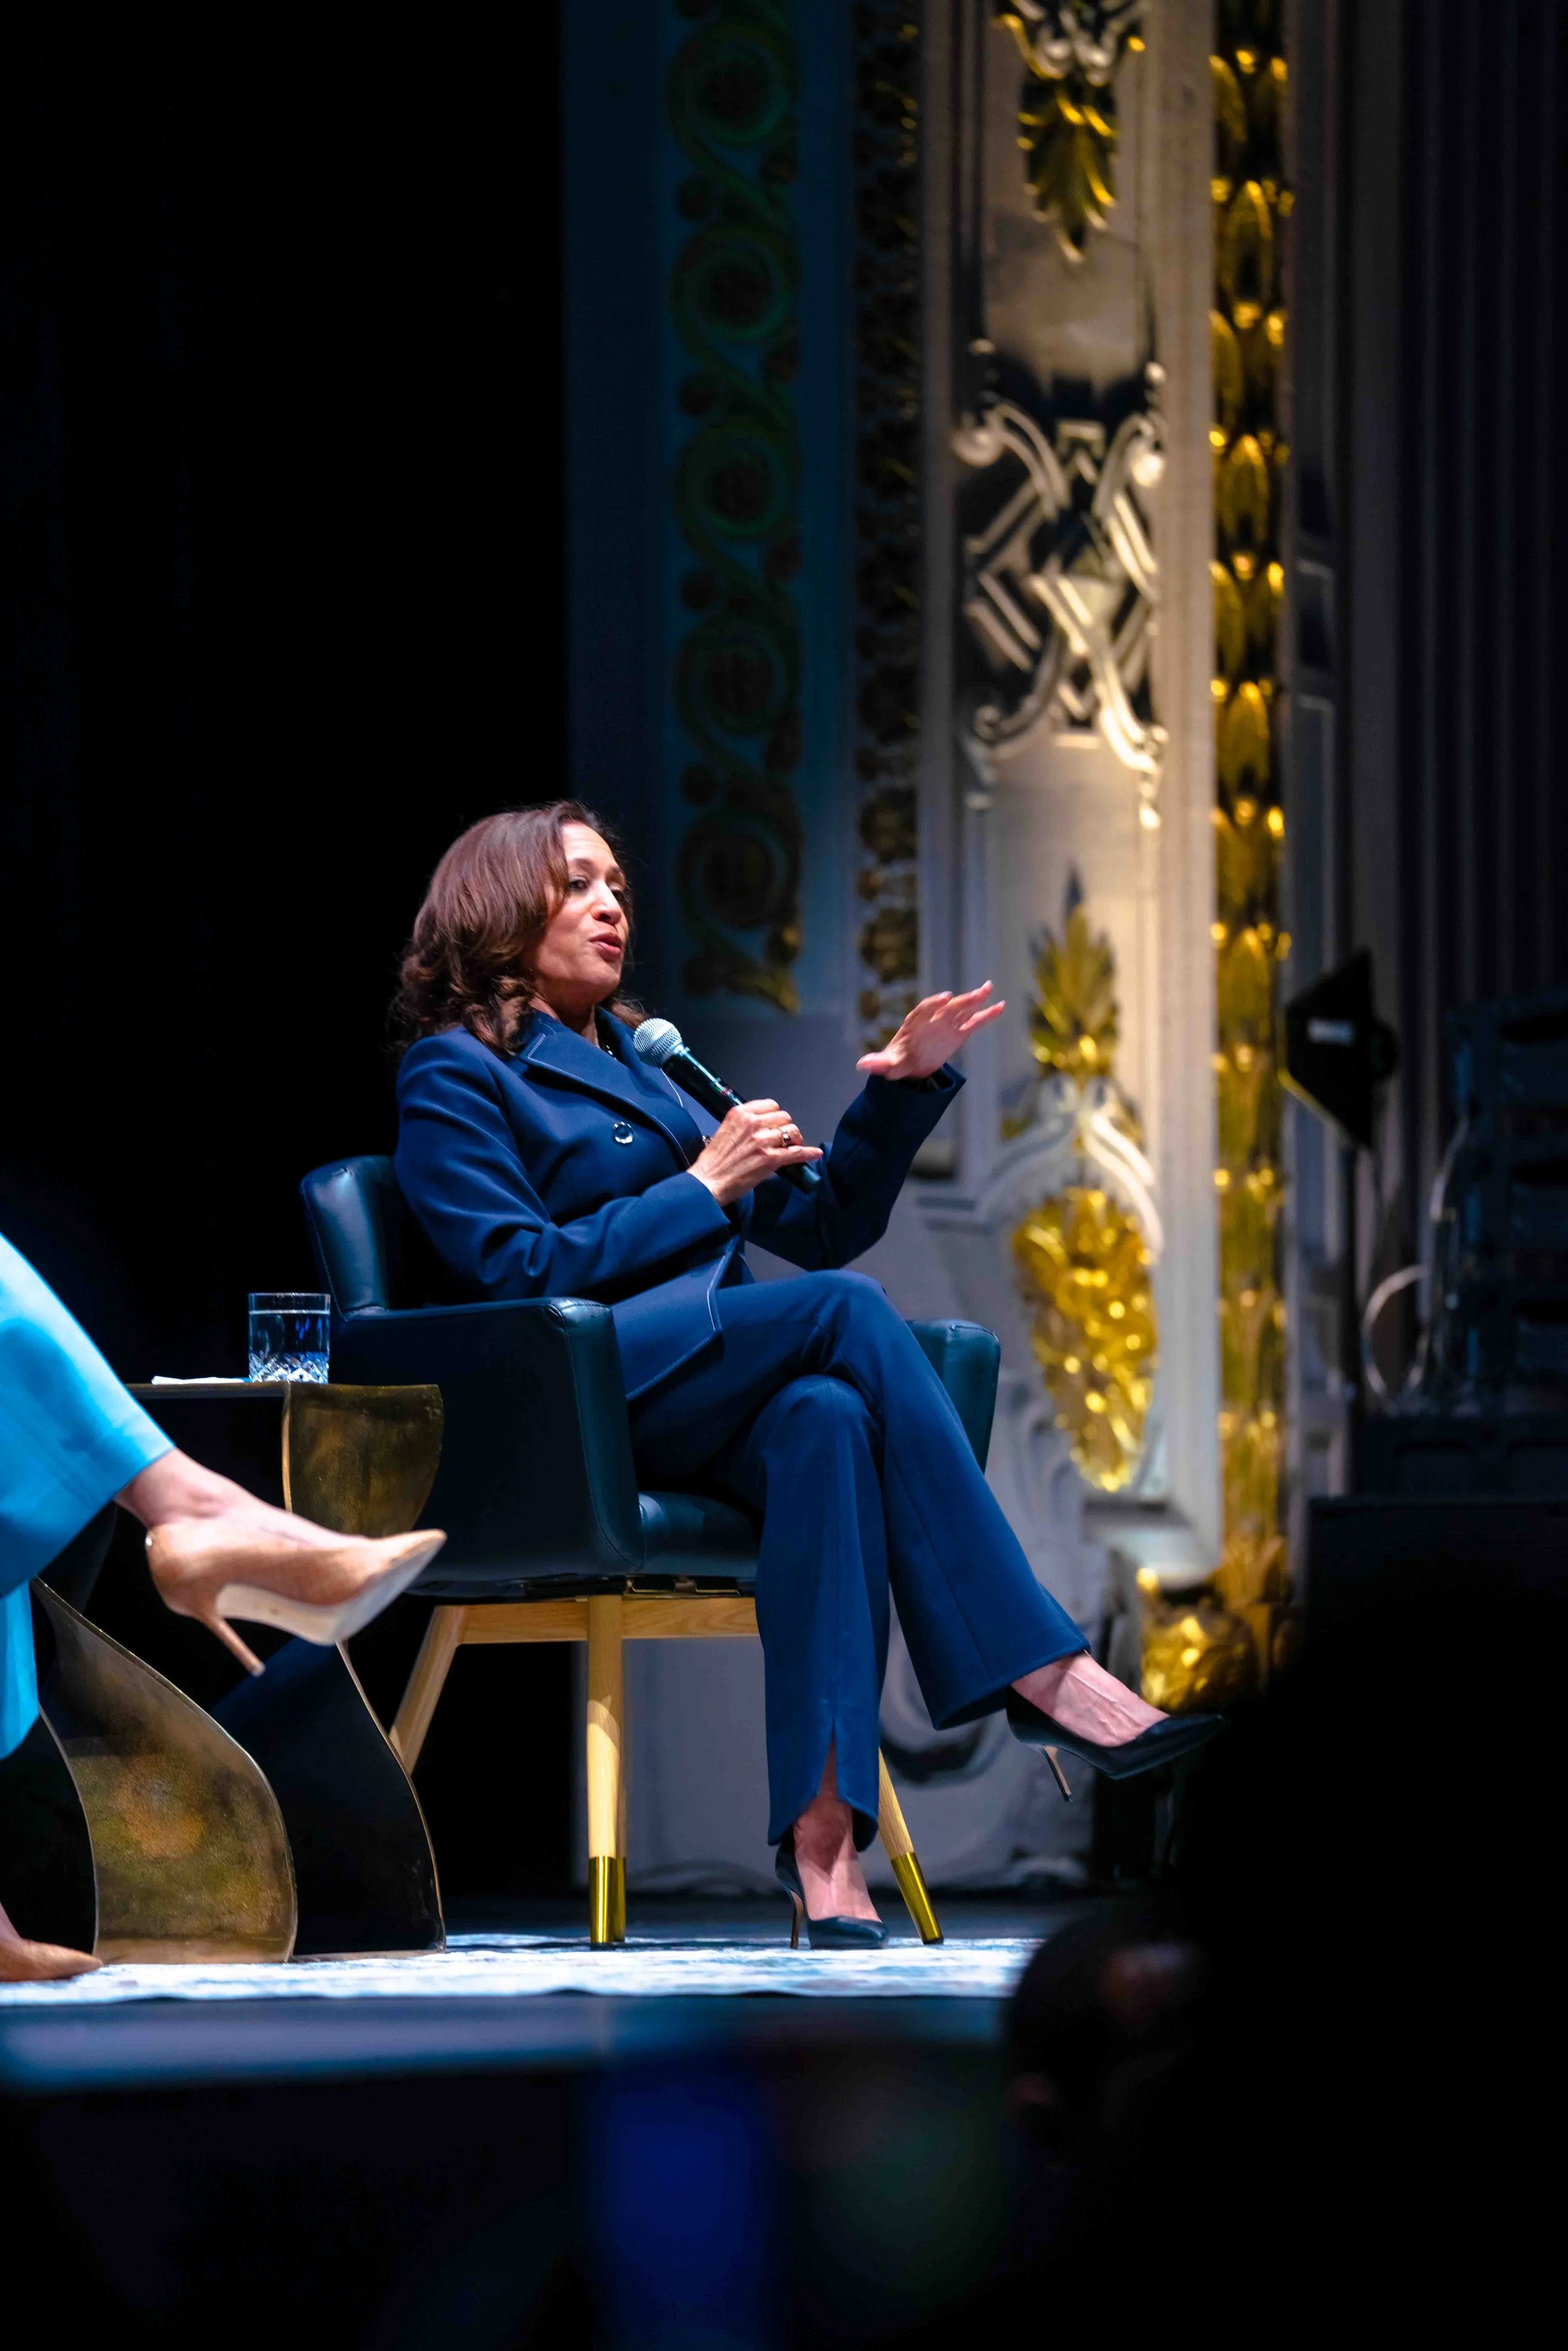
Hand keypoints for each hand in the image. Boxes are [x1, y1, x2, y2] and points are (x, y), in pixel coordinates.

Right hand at [688, 1099, 822, 1206]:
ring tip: (791, 1147)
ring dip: (794, 1140)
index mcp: (740, 1114)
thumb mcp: (725, 1132)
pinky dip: (808, 1153)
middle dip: (785, 1128)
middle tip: (782, 1139)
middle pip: (784, 1118)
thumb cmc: (713, 1161)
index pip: (770, 1105)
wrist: (708, 1181)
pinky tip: (815, 1154)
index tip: (774, 1126)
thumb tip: (762, 1129)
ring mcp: (763, 1141)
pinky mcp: (770, 1159)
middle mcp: (753, 1124)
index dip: (775, 1117)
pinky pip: (796, 1152)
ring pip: (792, 1132)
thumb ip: (743, 1126)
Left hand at [855, 983, 1004, 1080]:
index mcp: (915, 1023)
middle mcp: (932, 1020)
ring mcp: (947, 1025)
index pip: (925, 1009)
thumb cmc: (897, 1062)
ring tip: (988, 988)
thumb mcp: (887, 1066)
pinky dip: (987, 1015)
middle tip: (974, 993)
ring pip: (962, 1010)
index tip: (945, 997)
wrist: (909, 1066)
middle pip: (947, 1007)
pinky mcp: (958, 1032)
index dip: (935, 1004)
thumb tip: (861, 1065)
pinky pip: (974, 1022)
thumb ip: (878, 1064)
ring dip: (975, 999)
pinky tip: (1000, 1006)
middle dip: (960, 1000)